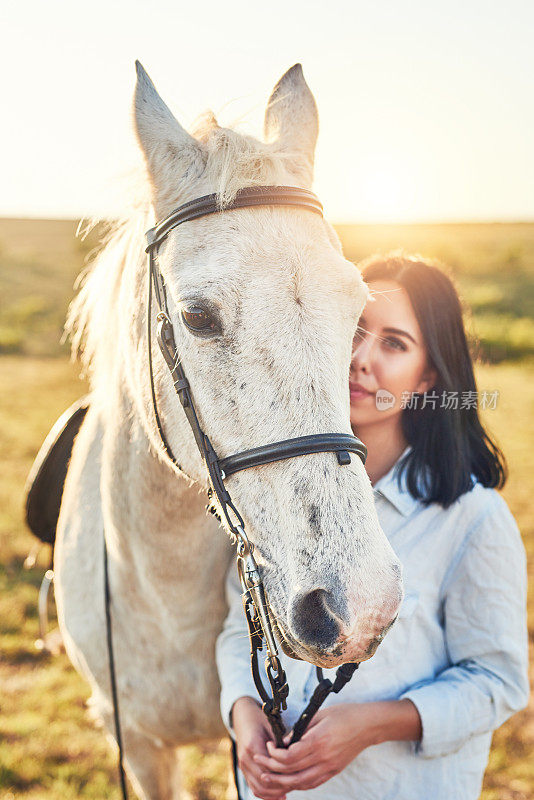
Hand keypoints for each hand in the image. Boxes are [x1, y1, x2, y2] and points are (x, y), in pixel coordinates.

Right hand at [231, 696, 287, 799]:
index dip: (283, 775)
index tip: (297, 775)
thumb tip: (296, 759)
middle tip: (295, 784)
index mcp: (253, 745)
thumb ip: (281, 744)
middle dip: (280, 786)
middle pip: (263, 782)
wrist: (243, 718)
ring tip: (288, 790)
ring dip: (274, 793)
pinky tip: (279, 794)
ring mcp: (242, 765)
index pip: (269, 768)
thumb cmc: (261, 721)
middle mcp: (245, 757)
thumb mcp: (272, 728)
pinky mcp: (243, 769)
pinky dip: (266, 794)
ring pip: (258, 788)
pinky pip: (254, 787)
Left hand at [252, 703, 378, 792]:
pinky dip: (297, 784)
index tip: (268, 746)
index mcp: (318, 741)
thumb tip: (283, 741)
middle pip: (291, 771)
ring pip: (300, 783)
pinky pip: (311, 784)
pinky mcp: (332, 772)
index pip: (289, 756)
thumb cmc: (344, 715)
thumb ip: (300, 728)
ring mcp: (329, 768)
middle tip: (259, 762)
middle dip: (271, 768)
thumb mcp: (320, 714)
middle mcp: (323, 758)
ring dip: (281, 781)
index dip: (274, 754)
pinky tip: (287, 780)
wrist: (367, 726)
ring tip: (267, 776)